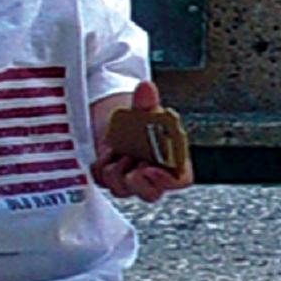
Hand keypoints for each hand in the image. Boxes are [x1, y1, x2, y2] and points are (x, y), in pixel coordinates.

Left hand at [90, 81, 192, 201]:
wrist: (118, 120)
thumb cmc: (141, 118)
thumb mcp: (145, 108)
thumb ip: (147, 101)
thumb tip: (146, 87)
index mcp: (173, 160)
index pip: (180, 180)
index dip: (167, 180)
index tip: (149, 168)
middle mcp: (154, 176)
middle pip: (150, 193)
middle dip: (136, 179)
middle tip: (128, 158)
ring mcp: (132, 182)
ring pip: (123, 190)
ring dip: (115, 169)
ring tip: (116, 149)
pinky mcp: (112, 182)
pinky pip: (102, 183)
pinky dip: (100, 168)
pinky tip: (105, 154)